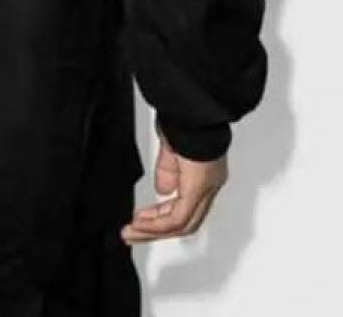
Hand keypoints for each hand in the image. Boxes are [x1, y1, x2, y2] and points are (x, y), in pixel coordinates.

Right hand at [119, 121, 227, 243]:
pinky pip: (178, 217)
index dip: (162, 216)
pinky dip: (157, 224)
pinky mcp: (199, 187)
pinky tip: (141, 223)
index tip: (142, 220)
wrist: (194, 108)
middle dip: (155, 230)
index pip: (186, 207)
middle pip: (185, 221)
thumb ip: (168, 172)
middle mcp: (210, 185)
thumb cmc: (186, 119)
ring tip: (132, 233)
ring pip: (182, 224)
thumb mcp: (171, 149)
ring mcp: (207, 187)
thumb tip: (163, 192)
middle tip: (133, 234)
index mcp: (205, 174)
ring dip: (154, 231)